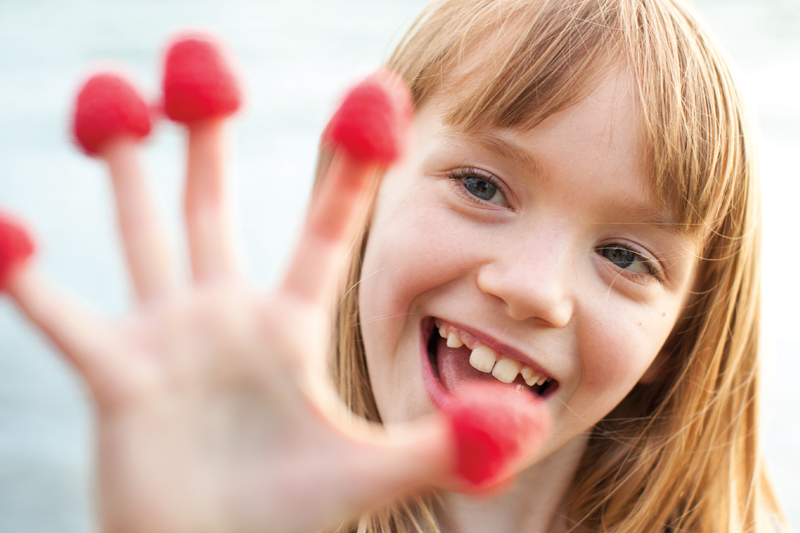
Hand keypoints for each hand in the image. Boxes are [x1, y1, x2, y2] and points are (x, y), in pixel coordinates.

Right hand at [3, 63, 451, 532]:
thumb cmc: (289, 518)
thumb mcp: (371, 472)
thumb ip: (440, 441)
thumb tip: (520, 423)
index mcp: (288, 323)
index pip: (326, 226)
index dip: (352, 164)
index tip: (373, 92)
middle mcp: (226, 314)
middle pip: (215, 200)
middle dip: (207, 128)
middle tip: (199, 52)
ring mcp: (167, 337)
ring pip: (142, 231)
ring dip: (123, 164)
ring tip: (106, 90)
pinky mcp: (117, 376)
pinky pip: (62, 317)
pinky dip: (29, 277)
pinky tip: (10, 226)